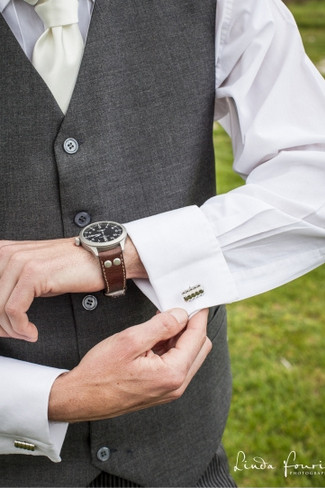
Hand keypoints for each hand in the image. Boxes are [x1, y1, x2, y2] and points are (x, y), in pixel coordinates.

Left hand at [0, 237, 145, 340]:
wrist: (101, 258)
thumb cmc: (72, 267)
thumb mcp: (35, 274)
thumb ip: (13, 286)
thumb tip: (0, 312)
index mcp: (4, 251)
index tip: (3, 327)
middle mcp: (7, 253)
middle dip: (1, 325)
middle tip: (15, 334)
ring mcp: (20, 262)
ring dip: (12, 329)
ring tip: (26, 334)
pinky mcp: (33, 274)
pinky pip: (14, 310)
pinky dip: (21, 328)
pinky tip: (32, 332)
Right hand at [49, 308, 210, 421]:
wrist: (80, 398)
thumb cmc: (100, 373)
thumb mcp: (130, 340)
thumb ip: (161, 326)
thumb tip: (181, 314)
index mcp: (172, 373)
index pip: (197, 337)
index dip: (198, 315)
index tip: (196, 299)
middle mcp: (176, 385)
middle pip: (199, 347)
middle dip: (192, 325)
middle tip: (179, 306)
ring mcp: (169, 389)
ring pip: (188, 355)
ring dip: (181, 335)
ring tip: (164, 319)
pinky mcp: (161, 388)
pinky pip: (176, 363)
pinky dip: (171, 346)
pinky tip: (157, 334)